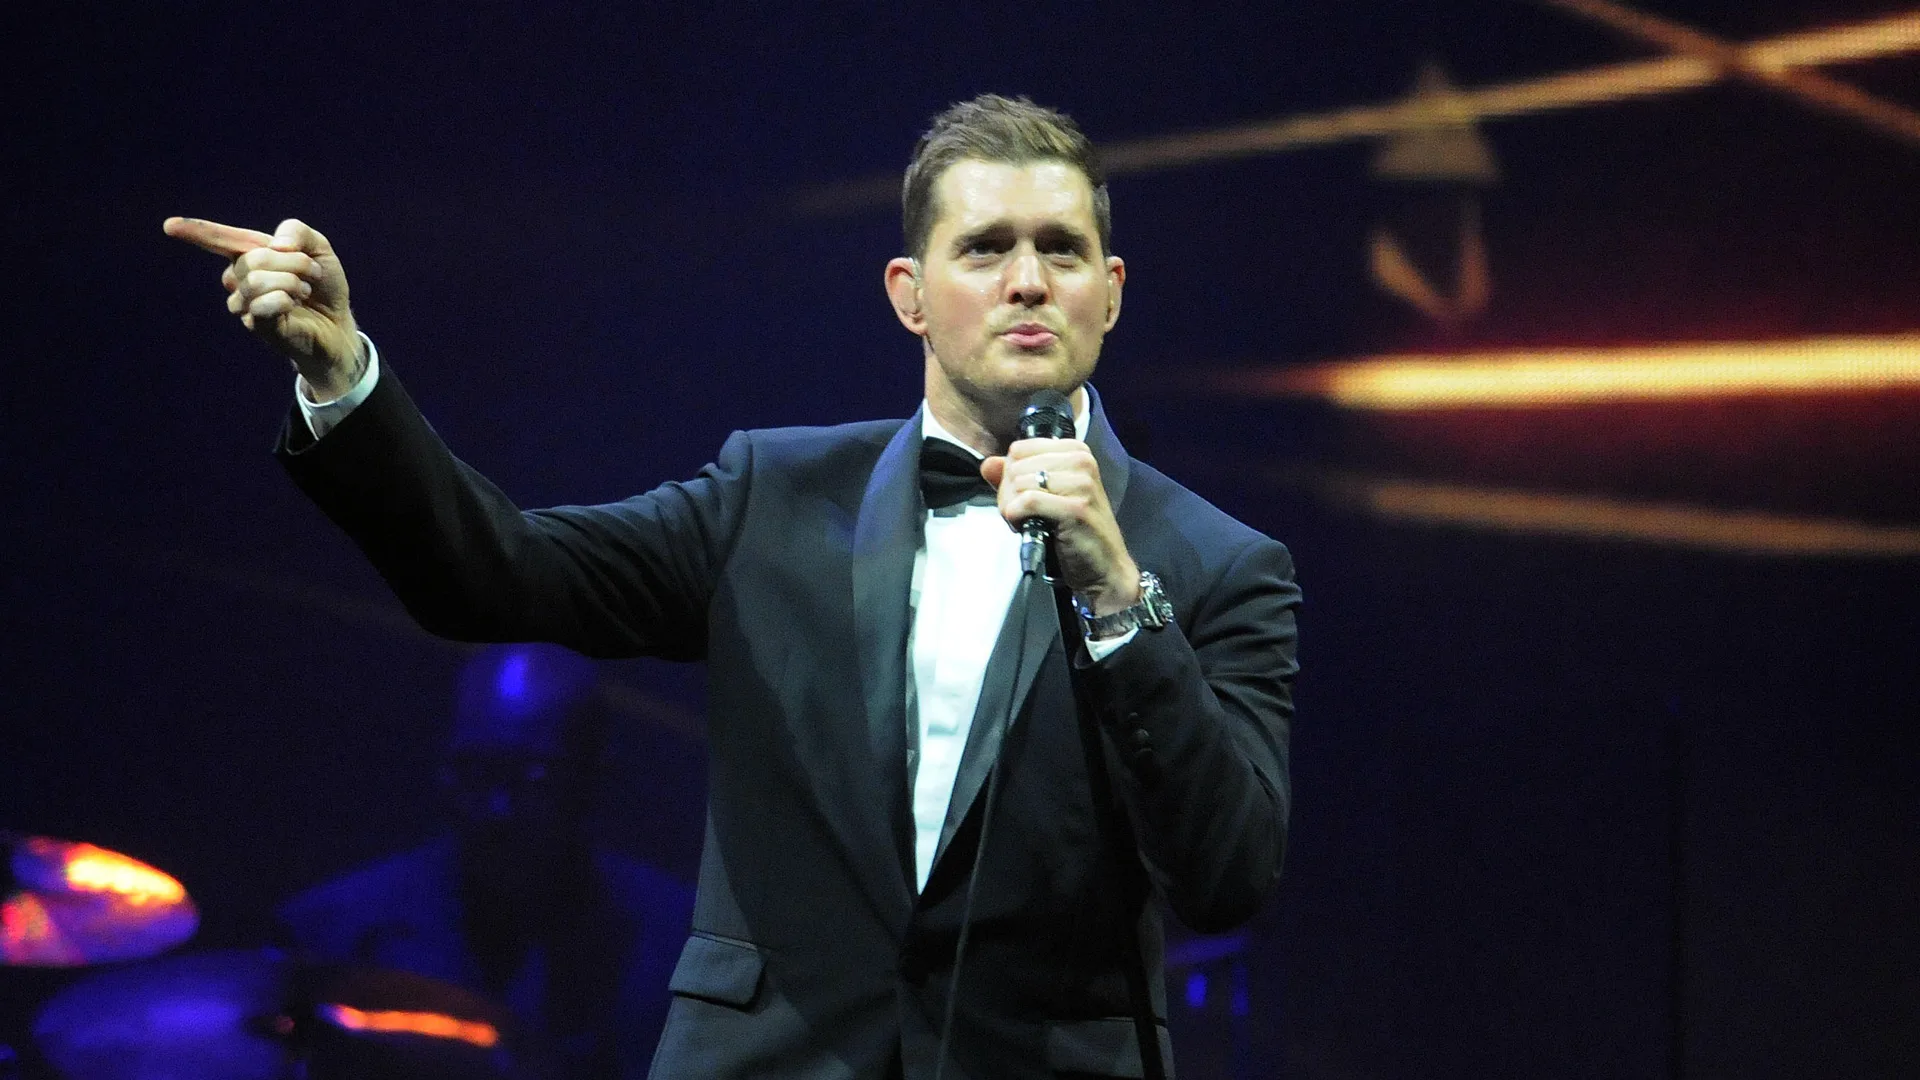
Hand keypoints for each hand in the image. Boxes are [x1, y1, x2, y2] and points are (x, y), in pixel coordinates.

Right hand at [163, 216, 364, 400]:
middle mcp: (239, 278)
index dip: (196, 231)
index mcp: (250, 253)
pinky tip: (294, 304)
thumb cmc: (322, 285)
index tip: (169, 226)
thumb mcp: (318, 247)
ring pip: (254, 281)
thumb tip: (276, 245)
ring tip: (304, 290)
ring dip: (292, 280)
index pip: (219, 240)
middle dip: (293, 261)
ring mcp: (244, 303)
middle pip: (252, 258)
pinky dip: (286, 299)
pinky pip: (262, 304)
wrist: (338, 322)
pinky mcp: (255, 325)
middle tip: (312, 272)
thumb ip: (296, 231)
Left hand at [982, 438, 1140, 612]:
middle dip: (1010, 494)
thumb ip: (1014, 477)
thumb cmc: (1076, 532)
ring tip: (1031, 524)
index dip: (1010, 476)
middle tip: (1026, 516)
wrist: (1105, 567)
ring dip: (1013, 509)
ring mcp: (1081, 484)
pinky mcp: (1075, 508)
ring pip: (1018, 483)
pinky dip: (1018, 518)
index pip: (1019, 449)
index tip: (1024, 497)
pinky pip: (1026, 502)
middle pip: (1015, 466)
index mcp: (1076, 451)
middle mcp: (1081, 461)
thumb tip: (987, 465)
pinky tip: (1030, 528)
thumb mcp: (1045, 496)